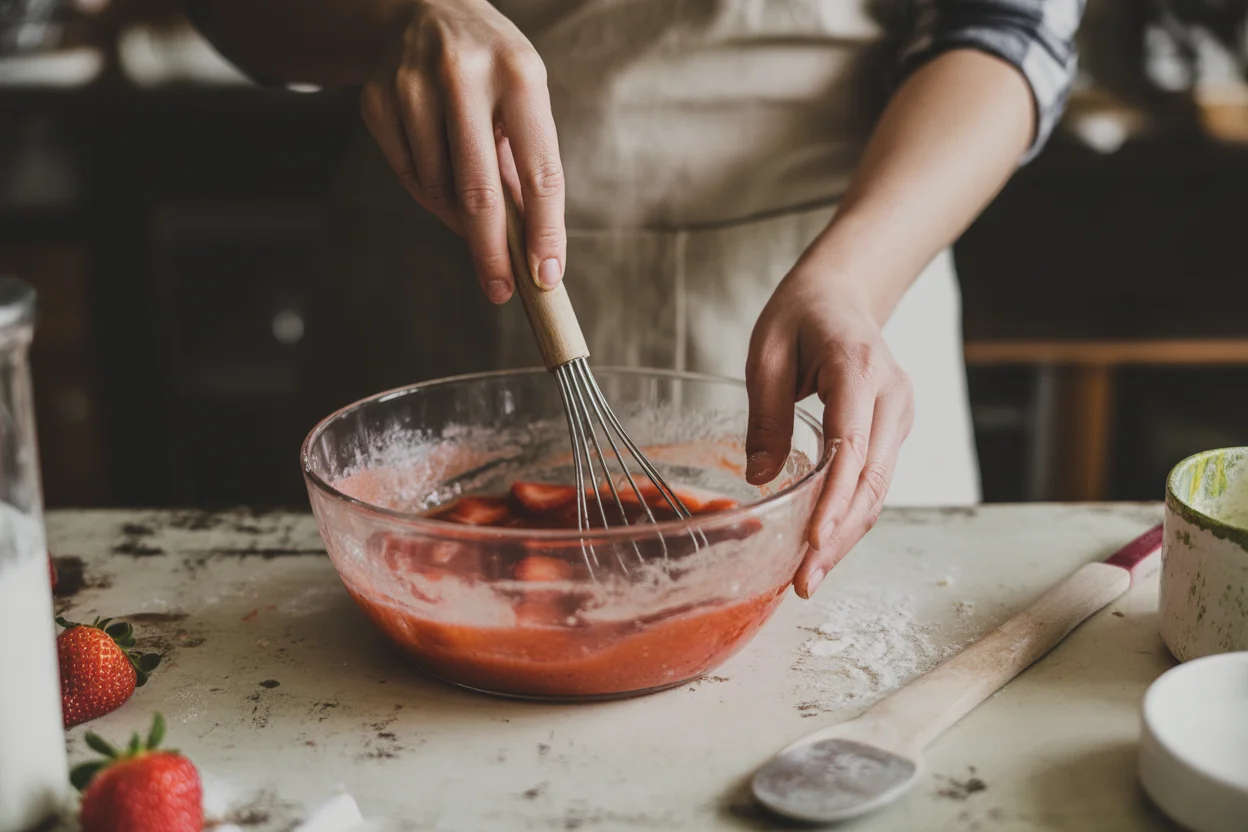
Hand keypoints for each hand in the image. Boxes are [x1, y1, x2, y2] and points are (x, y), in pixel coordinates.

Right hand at [358, 0, 565, 302]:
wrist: (425, 7)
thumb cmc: (494, 71)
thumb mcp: (526, 100)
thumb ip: (527, 168)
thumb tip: (535, 252)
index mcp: (521, 75)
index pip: (540, 171)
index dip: (545, 232)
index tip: (546, 277)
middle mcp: (465, 76)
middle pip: (479, 191)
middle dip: (492, 252)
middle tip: (500, 290)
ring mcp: (413, 85)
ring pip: (438, 188)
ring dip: (459, 216)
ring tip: (473, 205)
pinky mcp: (377, 99)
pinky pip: (408, 174)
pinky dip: (429, 193)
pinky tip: (442, 177)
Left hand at [744, 268, 913, 598]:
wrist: (843, 293)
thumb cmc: (801, 314)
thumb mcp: (767, 352)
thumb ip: (766, 414)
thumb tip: (760, 480)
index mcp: (859, 369)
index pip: (852, 446)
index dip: (835, 499)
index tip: (815, 541)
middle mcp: (892, 396)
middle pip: (872, 481)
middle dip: (839, 536)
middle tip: (804, 581)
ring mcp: (899, 415)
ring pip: (878, 489)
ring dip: (845, 536)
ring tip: (809, 577)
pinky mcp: (893, 430)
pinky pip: (874, 480)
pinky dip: (850, 515)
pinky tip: (823, 546)